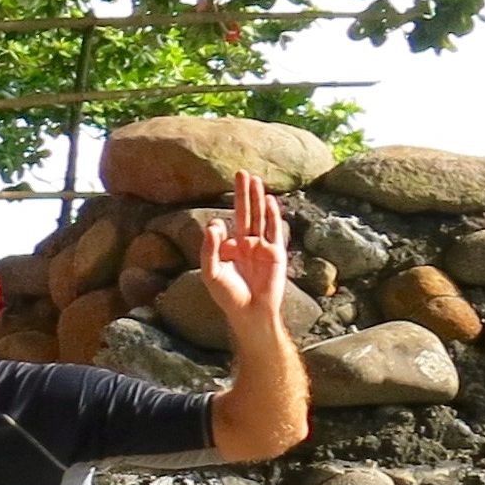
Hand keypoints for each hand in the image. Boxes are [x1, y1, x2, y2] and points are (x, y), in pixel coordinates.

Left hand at [199, 171, 291, 334]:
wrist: (249, 312)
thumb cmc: (227, 295)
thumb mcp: (210, 272)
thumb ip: (209, 248)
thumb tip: (215, 223)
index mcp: (229, 248)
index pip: (224, 228)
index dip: (219, 227)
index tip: (217, 230)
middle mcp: (246, 244)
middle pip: (244, 213)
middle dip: (243, 193)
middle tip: (241, 173)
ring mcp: (261, 247)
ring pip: (259, 217)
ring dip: (257, 198)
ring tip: (255, 178)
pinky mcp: (275, 252)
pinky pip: (274, 230)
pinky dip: (272, 214)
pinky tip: (269, 200)